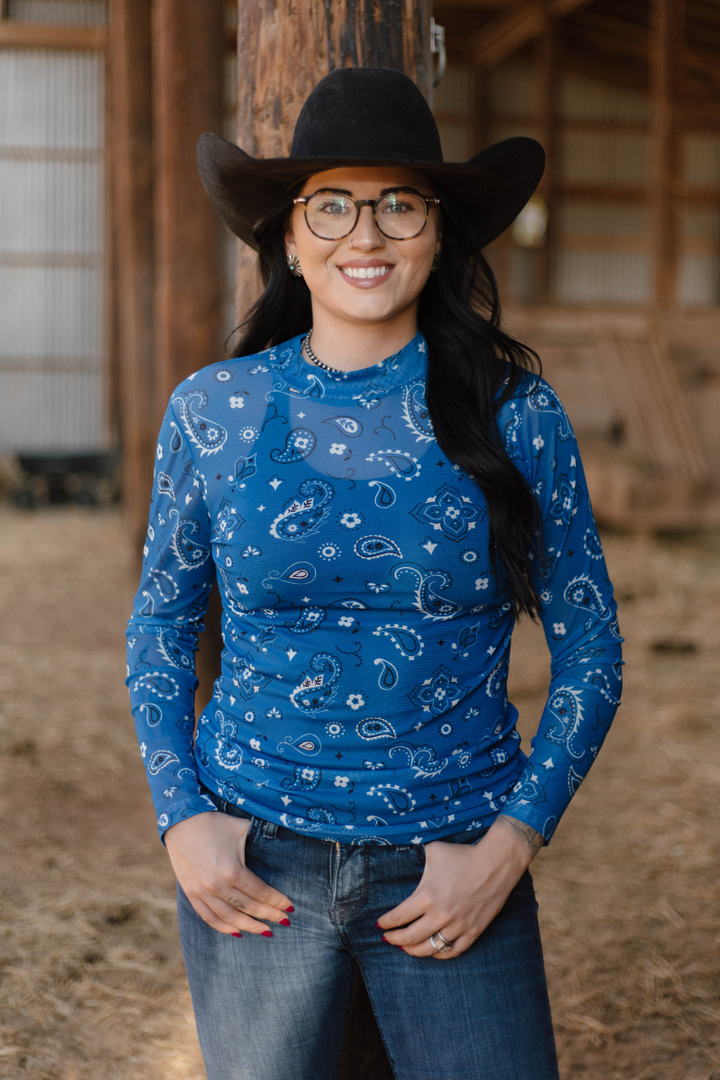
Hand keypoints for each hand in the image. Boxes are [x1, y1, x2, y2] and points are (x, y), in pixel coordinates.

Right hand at [164, 811, 292, 935]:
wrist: (182, 820)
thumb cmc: (215, 823)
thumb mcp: (242, 829)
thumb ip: (260, 841)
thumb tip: (280, 848)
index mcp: (232, 870)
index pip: (260, 893)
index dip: (277, 902)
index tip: (290, 908)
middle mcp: (217, 886)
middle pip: (249, 908)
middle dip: (269, 915)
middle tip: (284, 921)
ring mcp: (202, 892)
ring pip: (230, 918)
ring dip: (250, 926)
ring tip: (266, 931)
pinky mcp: (191, 894)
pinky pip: (209, 918)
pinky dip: (224, 927)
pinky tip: (237, 932)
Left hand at [377, 815, 542, 959]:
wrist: (495, 863)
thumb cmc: (462, 855)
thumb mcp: (433, 851)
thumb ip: (415, 857)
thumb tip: (398, 854)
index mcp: (427, 896)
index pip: (399, 917)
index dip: (386, 923)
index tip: (380, 924)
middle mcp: (440, 915)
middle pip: (410, 938)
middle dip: (394, 940)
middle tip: (388, 938)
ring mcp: (458, 926)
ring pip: (430, 949)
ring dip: (414, 950)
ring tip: (406, 947)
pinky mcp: (473, 932)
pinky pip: (453, 951)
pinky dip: (439, 954)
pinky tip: (432, 950)